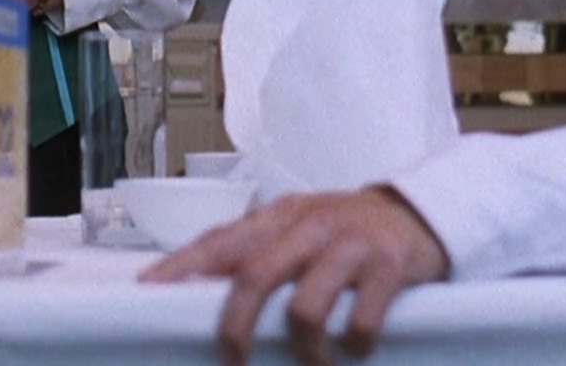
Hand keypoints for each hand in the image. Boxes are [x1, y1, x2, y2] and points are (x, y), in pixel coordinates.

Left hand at [139, 188, 449, 365]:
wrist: (417, 214)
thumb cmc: (344, 231)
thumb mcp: (296, 231)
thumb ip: (255, 255)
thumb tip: (197, 291)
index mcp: (278, 217)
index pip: (219, 240)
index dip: (180, 265)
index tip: (147, 291)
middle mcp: (309, 225)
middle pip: (255, 275)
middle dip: (235, 326)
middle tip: (232, 361)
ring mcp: (350, 244)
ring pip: (305, 306)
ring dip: (301, 349)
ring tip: (309, 364)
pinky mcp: (388, 266)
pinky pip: (360, 319)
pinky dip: (351, 346)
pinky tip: (353, 351)